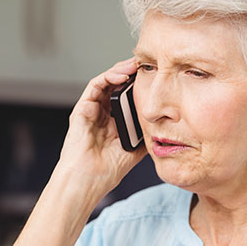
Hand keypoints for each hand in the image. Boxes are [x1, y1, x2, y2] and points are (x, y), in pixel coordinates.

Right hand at [56, 57, 146, 195]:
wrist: (88, 180)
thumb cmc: (107, 171)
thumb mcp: (136, 150)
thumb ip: (145, 135)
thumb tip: (164, 125)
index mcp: (114, 123)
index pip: (127, 97)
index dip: (139, 86)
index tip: (156, 79)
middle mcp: (102, 115)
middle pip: (117, 86)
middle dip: (132, 73)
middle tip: (148, 65)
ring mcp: (91, 111)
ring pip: (107, 81)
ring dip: (122, 70)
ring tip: (137, 65)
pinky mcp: (82, 109)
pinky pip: (95, 85)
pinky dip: (109, 76)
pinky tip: (123, 74)